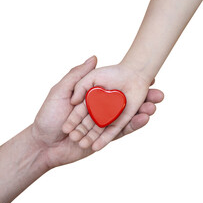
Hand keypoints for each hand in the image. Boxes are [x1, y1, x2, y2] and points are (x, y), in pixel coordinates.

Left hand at [32, 56, 163, 168]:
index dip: (132, 83)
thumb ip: (77, 76)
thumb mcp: (60, 92)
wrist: (43, 145)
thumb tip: (94, 57)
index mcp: (91, 97)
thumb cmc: (48, 117)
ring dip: (141, 113)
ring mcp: (101, 125)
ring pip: (124, 118)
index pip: (115, 88)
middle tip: (160, 95)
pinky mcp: (102, 139)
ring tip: (155, 108)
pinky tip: (143, 120)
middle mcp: (98, 109)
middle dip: (143, 99)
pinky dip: (131, 128)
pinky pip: (118, 133)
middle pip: (124, 103)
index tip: (149, 78)